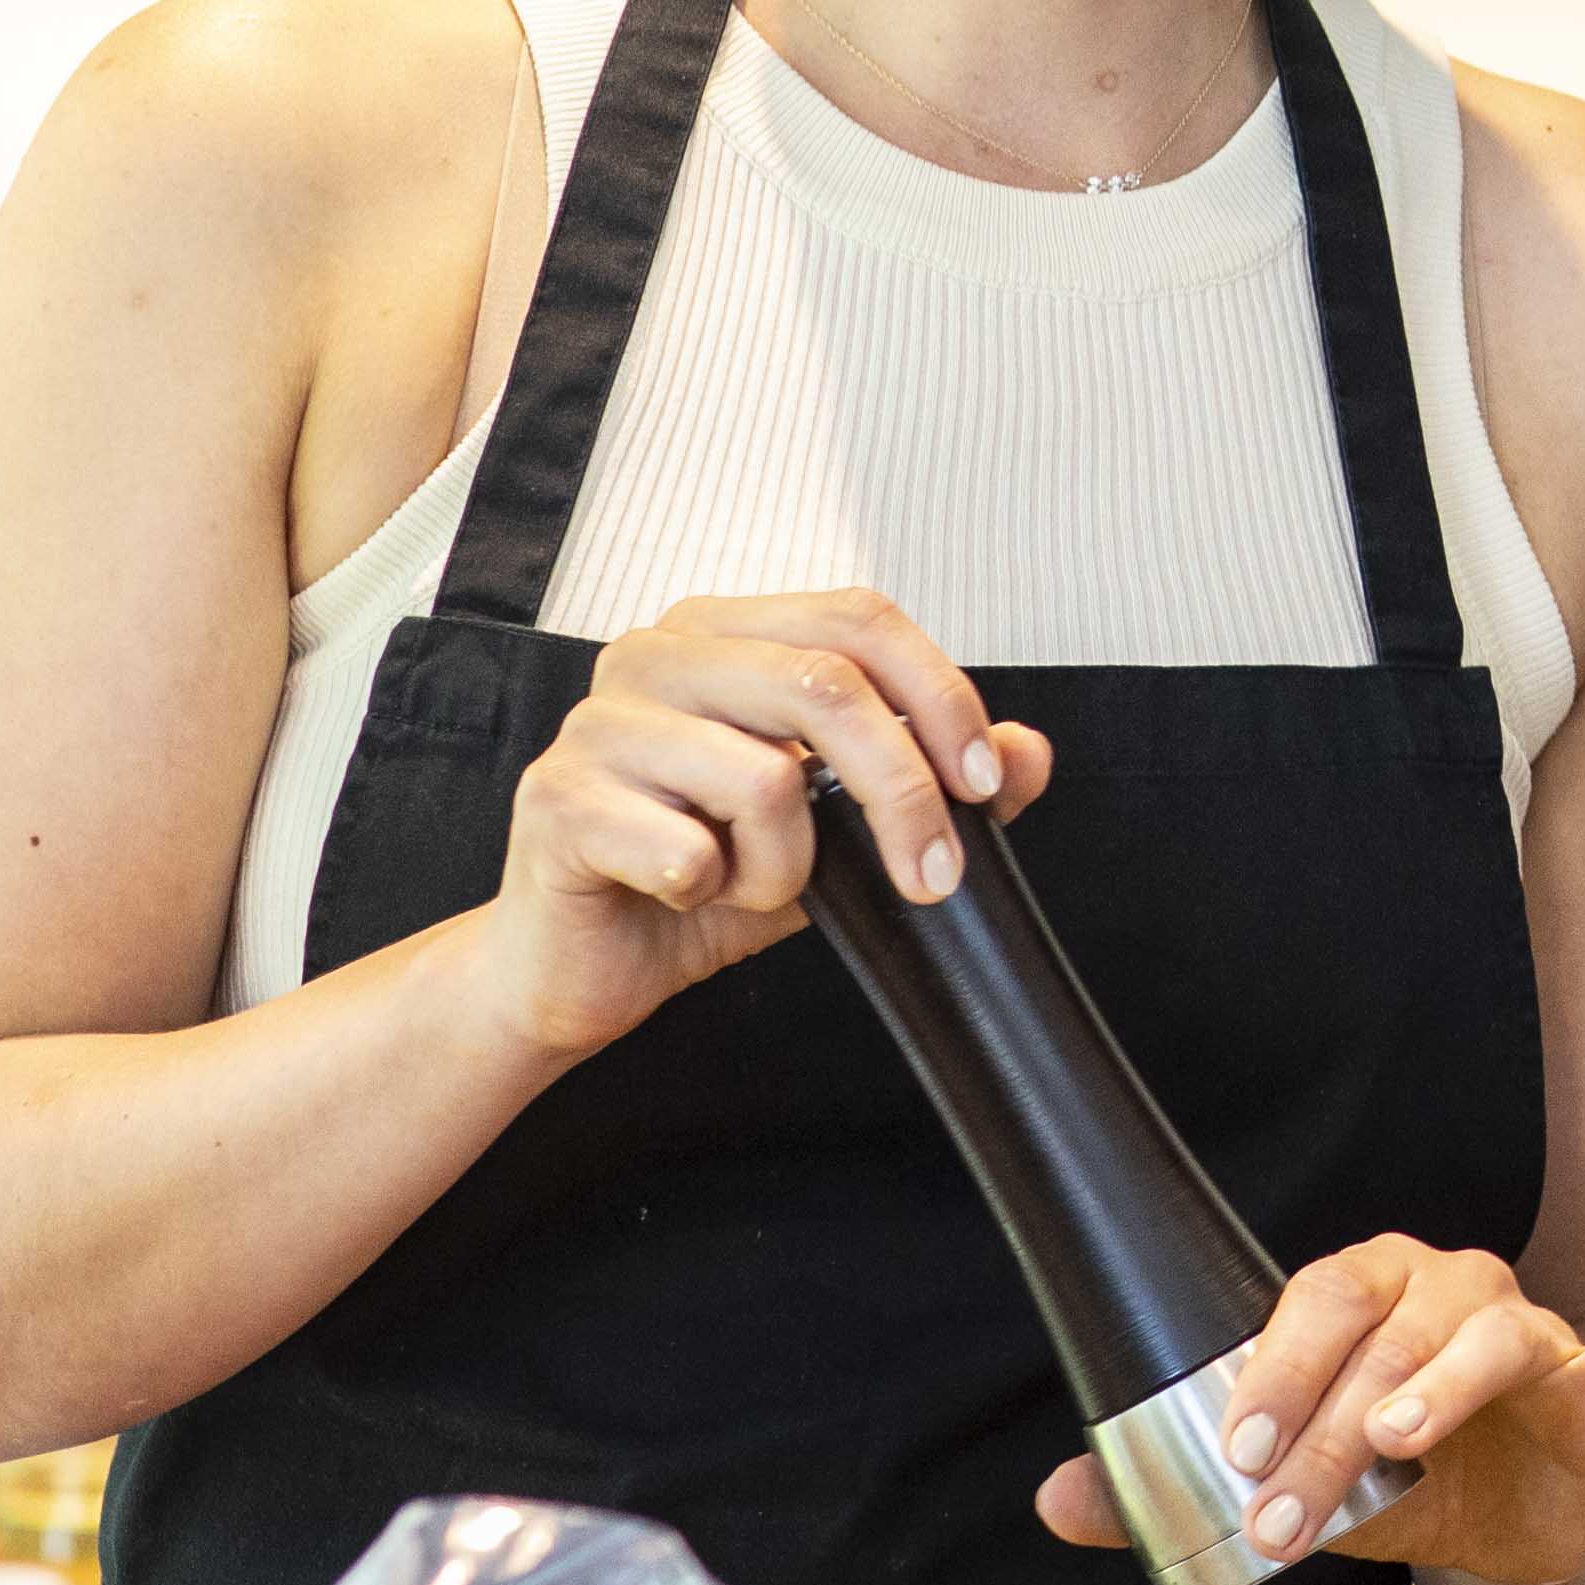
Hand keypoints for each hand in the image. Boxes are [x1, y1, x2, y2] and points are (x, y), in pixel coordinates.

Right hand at [469, 589, 1052, 1063]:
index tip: (984, 783)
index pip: (860, 619)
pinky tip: (681, 892)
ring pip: (764, 777)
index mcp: (725, 632)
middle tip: (932, 874)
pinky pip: (689, 849)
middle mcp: (656, 654)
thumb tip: (1028, 751)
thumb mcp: (844, 829)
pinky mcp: (555, 799)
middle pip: (826, 685)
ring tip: (751, 880)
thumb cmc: (707, 877)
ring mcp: (596, 722)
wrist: (588, 965)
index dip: (941, 695)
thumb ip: (934, 780)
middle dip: (902, 793)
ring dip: (789, 862)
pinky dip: (714, 892)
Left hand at [1035, 1227, 1584, 1584]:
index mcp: (1370, 1296)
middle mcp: (1450, 1292)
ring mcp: (1530, 1334)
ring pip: (1484, 1336)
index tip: (1236, 1450)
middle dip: (1328, 1419)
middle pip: (1389, 1329)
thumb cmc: (1409, 1481)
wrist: (1524, 1530)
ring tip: (1396, 1443)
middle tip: (1285, 1506)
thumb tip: (1058, 1500)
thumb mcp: (1295, 1486)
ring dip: (1435, 1387)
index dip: (1274, 1368)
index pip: (1316, 1303)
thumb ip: (1176, 1493)